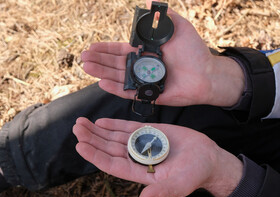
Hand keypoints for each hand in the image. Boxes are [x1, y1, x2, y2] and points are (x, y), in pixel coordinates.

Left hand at [73, 117, 242, 196]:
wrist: (207, 158)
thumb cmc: (195, 175)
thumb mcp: (179, 186)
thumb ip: (161, 192)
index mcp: (139, 172)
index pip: (111, 164)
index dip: (95, 155)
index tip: (80, 145)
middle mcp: (136, 158)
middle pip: (108, 148)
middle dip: (91, 139)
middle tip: (76, 128)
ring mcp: (141, 144)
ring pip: (114, 137)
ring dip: (97, 130)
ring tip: (81, 122)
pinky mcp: (149, 132)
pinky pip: (127, 127)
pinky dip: (113, 124)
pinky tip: (100, 121)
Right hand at [81, 8, 244, 106]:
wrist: (207, 74)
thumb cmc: (193, 50)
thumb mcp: (178, 28)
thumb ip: (162, 17)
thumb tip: (150, 0)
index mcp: (143, 52)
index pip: (119, 50)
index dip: (105, 48)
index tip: (91, 46)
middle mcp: (139, 66)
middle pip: (114, 63)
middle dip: (97, 60)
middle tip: (83, 58)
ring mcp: (142, 81)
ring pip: (117, 77)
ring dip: (101, 72)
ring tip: (86, 67)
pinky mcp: (147, 95)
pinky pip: (128, 92)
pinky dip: (115, 88)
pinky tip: (102, 83)